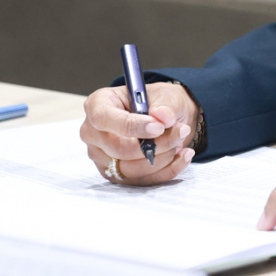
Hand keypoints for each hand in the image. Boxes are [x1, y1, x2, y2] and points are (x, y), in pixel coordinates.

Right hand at [79, 80, 197, 185]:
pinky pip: (141, 181)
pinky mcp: (115, 175)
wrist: (164, 119)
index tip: (159, 127)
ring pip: (130, 168)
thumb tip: (163, 116)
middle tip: (180, 132)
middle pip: (117, 148)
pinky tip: (182, 155)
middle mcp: (93, 133)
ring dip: (162, 157)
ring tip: (180, 140)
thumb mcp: (165, 94)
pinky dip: (167, 170)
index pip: (103, 119)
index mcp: (97, 104)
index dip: (131, 126)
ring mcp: (101, 157)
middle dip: (154, 144)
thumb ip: (165, 104)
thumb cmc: (157, 102)